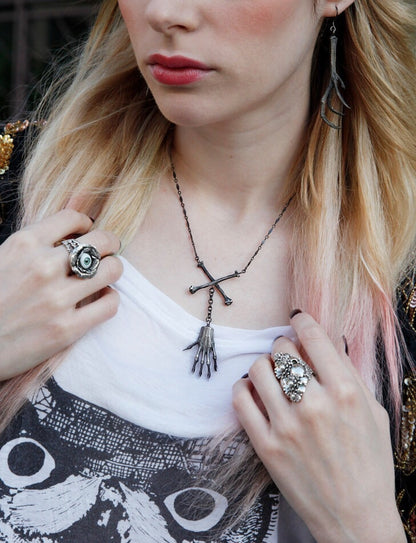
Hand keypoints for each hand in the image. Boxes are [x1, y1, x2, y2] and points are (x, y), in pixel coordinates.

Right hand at [0, 209, 121, 379]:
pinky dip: (111, 298)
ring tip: (105, 275)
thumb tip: (70, 227)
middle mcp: (43, 267)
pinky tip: (101, 299)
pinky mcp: (66, 329)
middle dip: (109, 243)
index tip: (86, 231)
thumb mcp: (2, 257)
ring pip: (112, 270)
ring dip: (113, 269)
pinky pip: (110, 304)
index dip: (85, 223)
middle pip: (101, 241)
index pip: (73, 218)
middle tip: (107, 251)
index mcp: (24, 244)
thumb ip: (34, 243)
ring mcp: (56, 299)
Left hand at [233, 311, 405, 542]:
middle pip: (282, 350)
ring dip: (263, 364)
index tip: (298, 320)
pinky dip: (243, 387)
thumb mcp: (373, 413)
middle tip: (287, 354)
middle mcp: (315, 406)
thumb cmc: (370, 464)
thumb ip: (350, 374)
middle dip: (284, 345)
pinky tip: (253, 390)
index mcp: (346, 394)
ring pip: (258, 369)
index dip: (302, 322)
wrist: (355, 517)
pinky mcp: (266, 446)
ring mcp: (287, 427)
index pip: (313, 338)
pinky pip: (241, 400)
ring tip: (271, 373)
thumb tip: (327, 341)